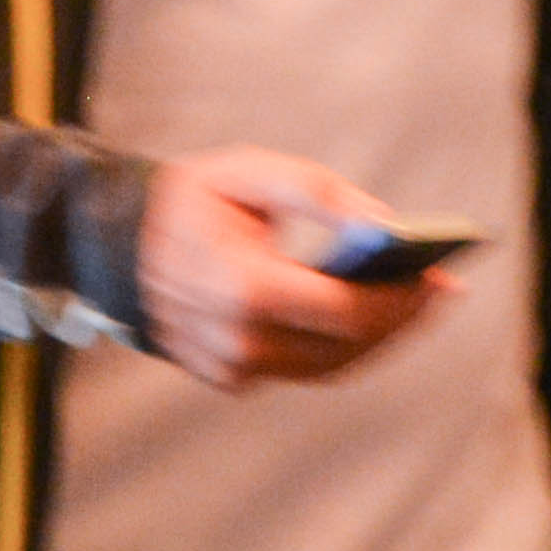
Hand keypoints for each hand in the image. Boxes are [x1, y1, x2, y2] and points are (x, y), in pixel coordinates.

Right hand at [134, 147, 451, 390]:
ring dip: (376, 337)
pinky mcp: (229, 378)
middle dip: (401, 319)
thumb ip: (318, 193)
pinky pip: (301, 369)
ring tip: (412, 303)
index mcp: (244, 288)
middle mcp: (239, 341)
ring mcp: (231, 368)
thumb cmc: (188, 201)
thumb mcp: (248, 172)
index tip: (439, 277)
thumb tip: (383, 223)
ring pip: (329, 367)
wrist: (112, 244)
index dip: (400, 298)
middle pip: (348, 347)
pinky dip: (337, 345)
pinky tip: (364, 316)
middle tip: (438, 290)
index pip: (347, 311)